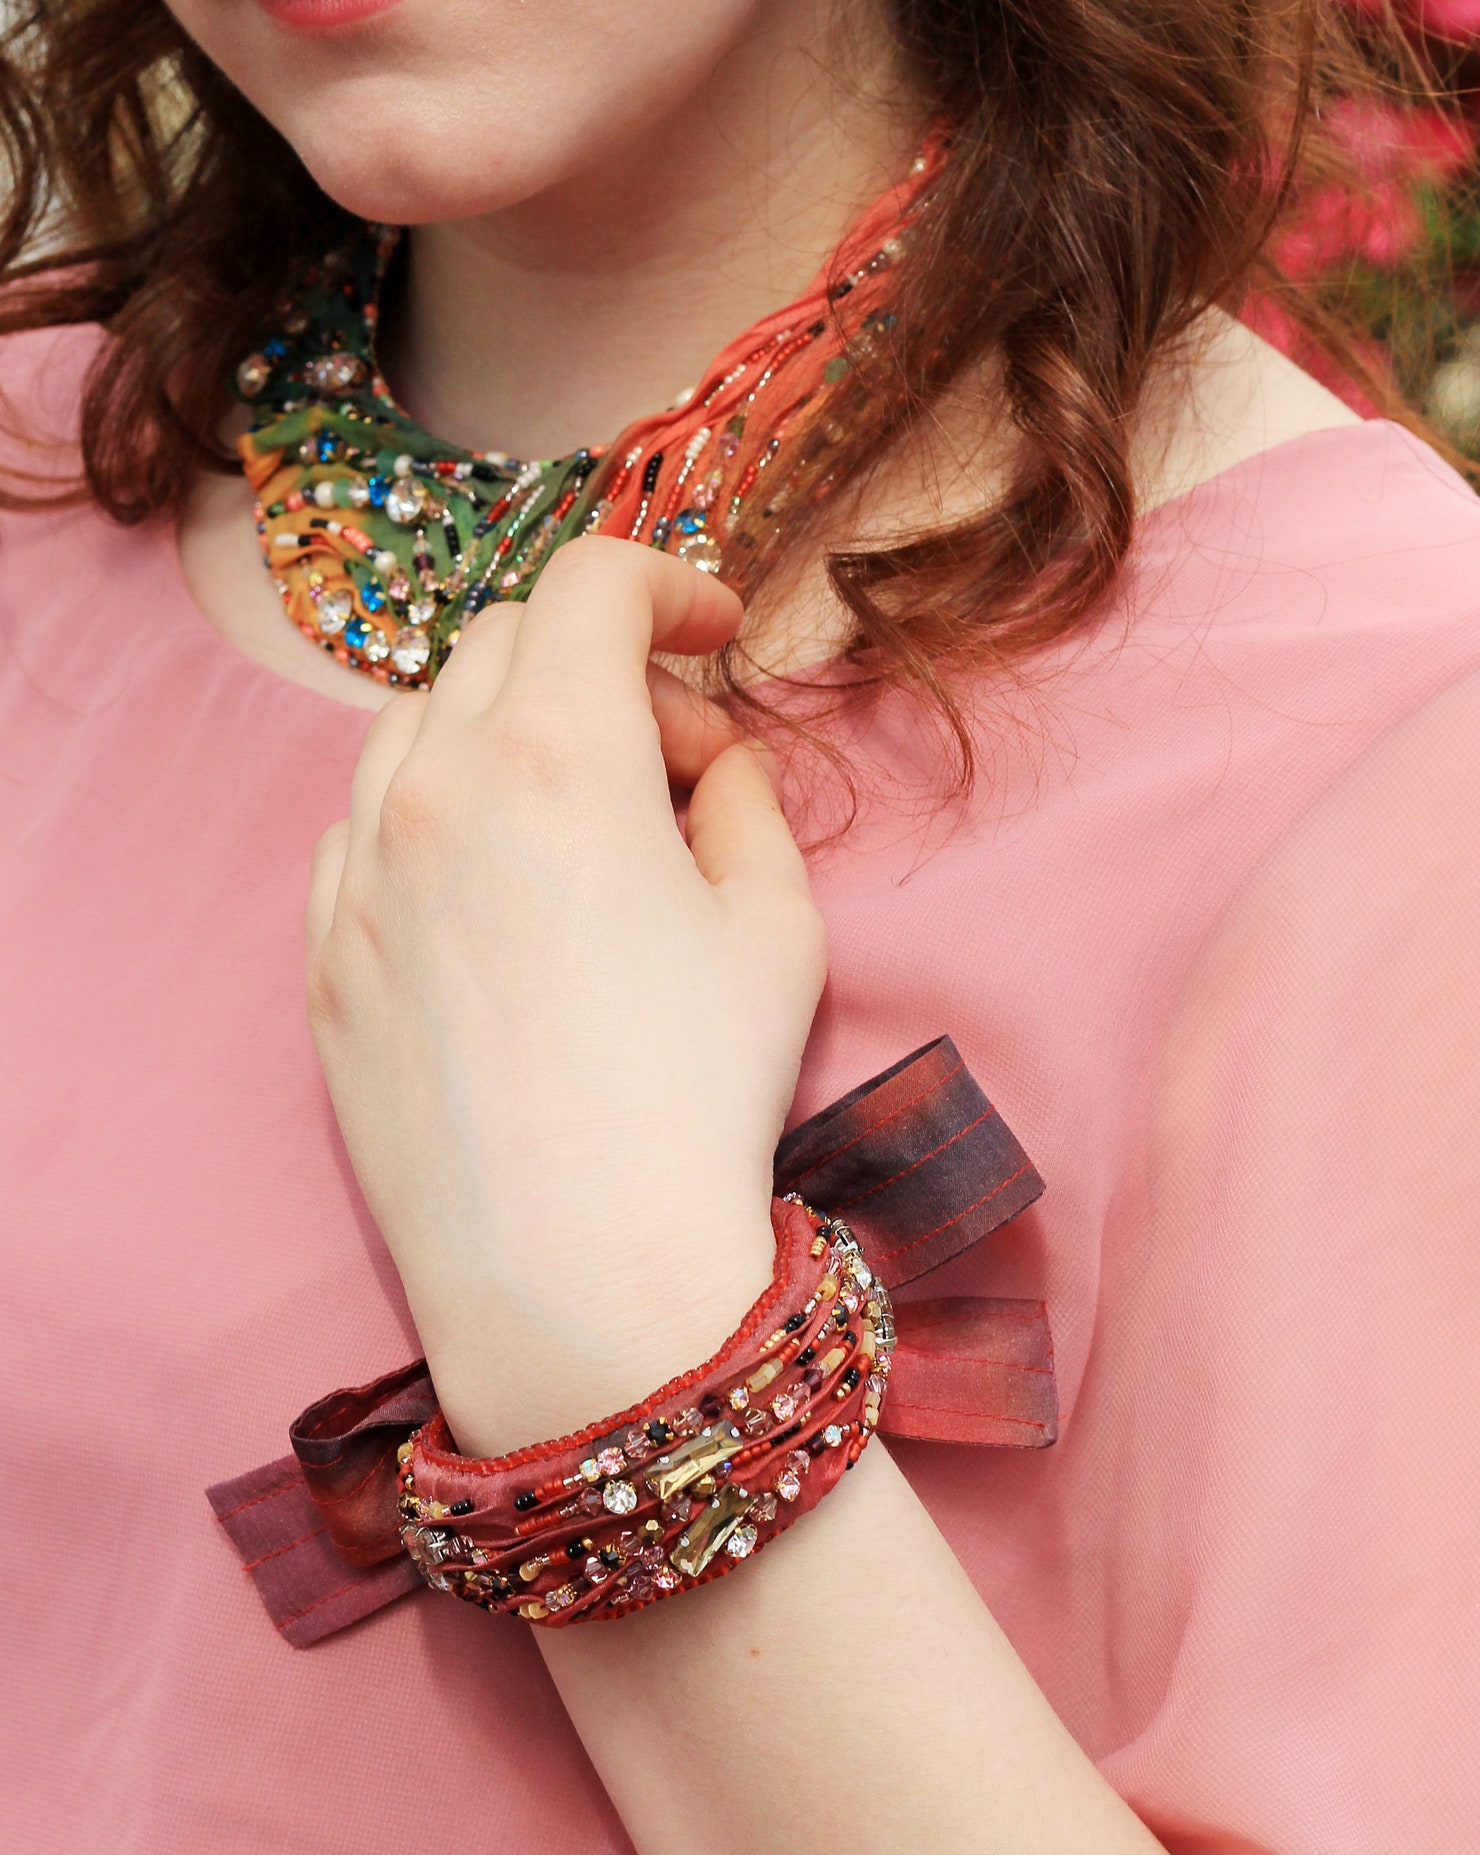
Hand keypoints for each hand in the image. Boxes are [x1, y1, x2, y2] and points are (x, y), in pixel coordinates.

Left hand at [304, 539, 826, 1453]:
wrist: (579, 1271)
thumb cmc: (697, 1098)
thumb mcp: (777, 928)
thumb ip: (744, 803)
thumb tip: (709, 766)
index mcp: (557, 752)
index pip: (591, 583)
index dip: (668, 582)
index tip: (714, 631)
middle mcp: (434, 787)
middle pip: (499, 642)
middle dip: (596, 664)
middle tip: (673, 760)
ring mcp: (360, 875)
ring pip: (413, 728)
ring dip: (501, 732)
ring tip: (577, 824)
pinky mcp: (326, 961)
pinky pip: (363, 834)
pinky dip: (431, 819)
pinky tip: (493, 897)